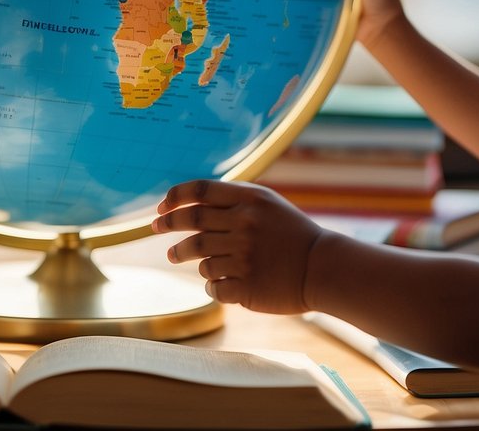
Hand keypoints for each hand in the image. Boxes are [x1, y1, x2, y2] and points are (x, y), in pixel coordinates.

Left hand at [151, 180, 324, 313]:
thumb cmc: (291, 233)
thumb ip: (232, 198)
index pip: (199, 191)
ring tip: (178, 255)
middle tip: (155, 229)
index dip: (174, 198)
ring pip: (198, 257)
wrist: (323, 268)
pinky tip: (215, 282)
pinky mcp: (246, 287)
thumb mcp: (267, 203)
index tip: (161, 208)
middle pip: (191, 222)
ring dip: (185, 256)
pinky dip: (210, 284)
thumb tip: (187, 201)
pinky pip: (213, 286)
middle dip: (167, 225)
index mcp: (249, 200)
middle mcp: (244, 225)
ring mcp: (244, 257)